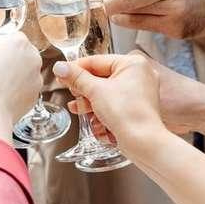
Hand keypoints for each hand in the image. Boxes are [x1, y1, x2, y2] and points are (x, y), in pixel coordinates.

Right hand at [0, 31, 42, 141]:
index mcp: (20, 43)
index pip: (16, 38)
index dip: (4, 47)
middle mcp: (33, 58)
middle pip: (25, 54)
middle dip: (14, 61)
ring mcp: (37, 78)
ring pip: (28, 72)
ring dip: (17, 76)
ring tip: (0, 86)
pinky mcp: (36, 95)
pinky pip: (28, 88)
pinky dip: (19, 91)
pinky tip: (5, 96)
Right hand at [55, 52, 204, 137]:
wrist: (143, 142)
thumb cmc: (127, 114)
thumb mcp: (95, 91)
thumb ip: (76, 78)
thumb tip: (61, 67)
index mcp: (133, 63)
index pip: (97, 61)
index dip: (76, 68)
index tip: (61, 73)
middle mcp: (139, 75)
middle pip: (102, 76)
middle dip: (84, 88)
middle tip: (70, 92)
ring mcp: (140, 92)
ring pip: (107, 90)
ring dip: (89, 99)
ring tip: (77, 107)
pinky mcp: (137, 107)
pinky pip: (115, 102)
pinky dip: (102, 107)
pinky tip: (90, 116)